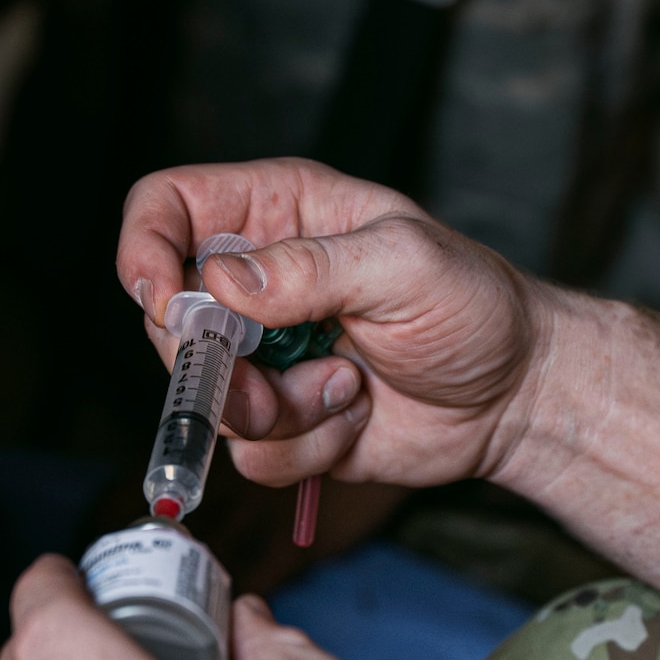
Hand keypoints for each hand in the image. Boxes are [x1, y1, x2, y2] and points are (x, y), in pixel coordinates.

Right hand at [117, 159, 554, 489]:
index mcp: (281, 212)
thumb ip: (313, 267)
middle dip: (212, 361)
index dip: (144, 247)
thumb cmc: (475, 308)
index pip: (168, 205)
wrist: (515, 394)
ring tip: (344, 386)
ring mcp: (266, 356)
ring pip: (206, 398)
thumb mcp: (405, 264)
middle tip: (269, 373)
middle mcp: (261, 281)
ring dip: (274, 409)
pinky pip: (251, 453)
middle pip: (167, 317)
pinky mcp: (284, 419)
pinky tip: (354, 413)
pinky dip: (305, 445)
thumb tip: (221, 280)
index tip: (162, 298)